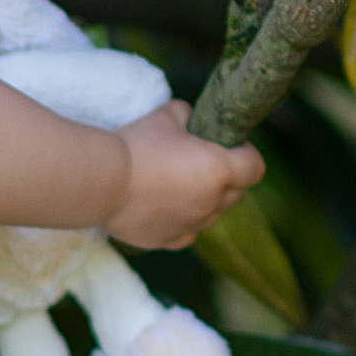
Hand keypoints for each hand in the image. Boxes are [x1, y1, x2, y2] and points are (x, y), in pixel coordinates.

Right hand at [109, 99, 264, 250]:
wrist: (99, 182)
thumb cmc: (136, 145)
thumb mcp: (166, 114)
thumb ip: (188, 115)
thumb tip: (192, 119)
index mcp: (219, 170)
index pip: (255, 167)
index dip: (246, 153)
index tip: (230, 145)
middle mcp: (212, 203)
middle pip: (236, 192)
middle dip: (227, 176)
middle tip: (201, 160)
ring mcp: (192, 226)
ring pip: (212, 213)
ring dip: (205, 199)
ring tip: (178, 183)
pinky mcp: (169, 240)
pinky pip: (188, 232)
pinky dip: (183, 220)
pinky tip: (165, 206)